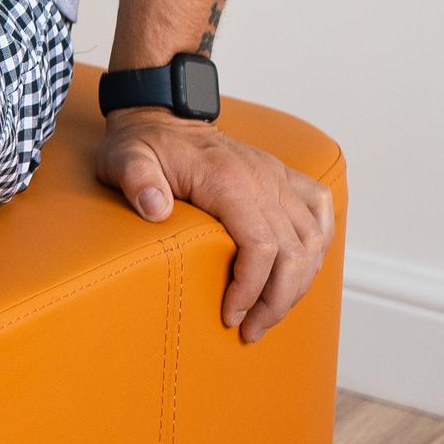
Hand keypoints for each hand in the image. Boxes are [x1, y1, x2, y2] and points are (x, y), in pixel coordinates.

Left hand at [93, 106, 336, 343]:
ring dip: (297, 284)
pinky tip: (302, 269)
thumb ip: (136, 180)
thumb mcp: (124, 158)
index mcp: (227, 179)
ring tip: (268, 313)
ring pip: (313, 239)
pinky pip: (320, 208)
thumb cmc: (141, 143)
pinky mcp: (280, 174)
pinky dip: (319, 244)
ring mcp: (275, 175)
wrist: (160, 112)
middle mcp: (261, 177)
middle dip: (277, 302)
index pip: (261, 247)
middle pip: (294, 252)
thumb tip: (156, 210)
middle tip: (250, 330)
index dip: (251, 290)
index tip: (229, 315)